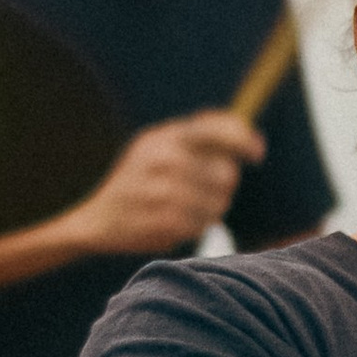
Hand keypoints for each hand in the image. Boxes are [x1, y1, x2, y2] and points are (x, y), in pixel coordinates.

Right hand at [60, 112, 264, 260]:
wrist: (99, 217)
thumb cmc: (141, 178)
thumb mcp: (160, 145)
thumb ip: (201, 135)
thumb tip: (250, 137)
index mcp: (164, 137)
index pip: (216, 130)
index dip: (243, 140)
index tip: (257, 153)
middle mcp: (164, 160)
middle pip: (226, 173)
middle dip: (223, 184)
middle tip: (204, 189)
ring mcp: (162, 192)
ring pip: (219, 203)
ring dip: (211, 209)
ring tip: (187, 207)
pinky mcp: (163, 222)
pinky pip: (203, 225)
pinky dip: (196, 226)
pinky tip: (176, 222)